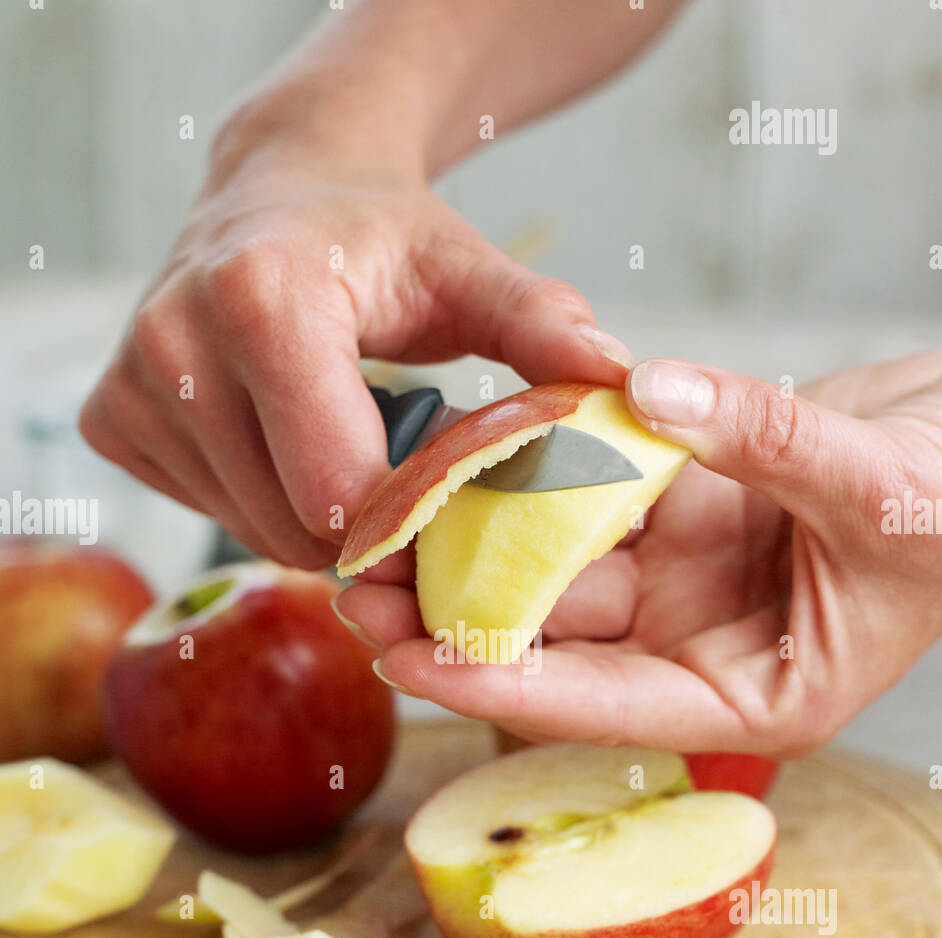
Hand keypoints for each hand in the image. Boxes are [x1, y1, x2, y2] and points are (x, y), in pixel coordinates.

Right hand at [79, 121, 628, 568]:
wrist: (278, 194)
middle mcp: (175, 342)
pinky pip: (206, 511)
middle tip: (402, 476)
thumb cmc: (380, 239)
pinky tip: (282, 437)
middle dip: (364, 526)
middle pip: (293, 524)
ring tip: (344, 444)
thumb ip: (541, 325)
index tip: (445, 504)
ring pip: (249, 530)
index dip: (407, 518)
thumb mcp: (468, 269)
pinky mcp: (110, 418)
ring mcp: (130, 384)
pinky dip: (258, 498)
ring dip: (313, 517)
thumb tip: (621, 382)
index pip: (339, 489)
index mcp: (265, 302)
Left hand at [338, 350, 941, 755]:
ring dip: (475, 539)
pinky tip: (465, 446)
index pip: (602, 704)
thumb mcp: (885, 496)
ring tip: (382, 516)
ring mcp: (683, 581)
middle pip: (555, 639)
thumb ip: (770, 445)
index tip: (410, 660)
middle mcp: (697, 649)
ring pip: (556, 564)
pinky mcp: (678, 515)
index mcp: (746, 697)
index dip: (504, 684)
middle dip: (455, 614)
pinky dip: (536, 469)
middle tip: (355, 586)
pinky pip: (590, 493)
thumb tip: (658, 395)